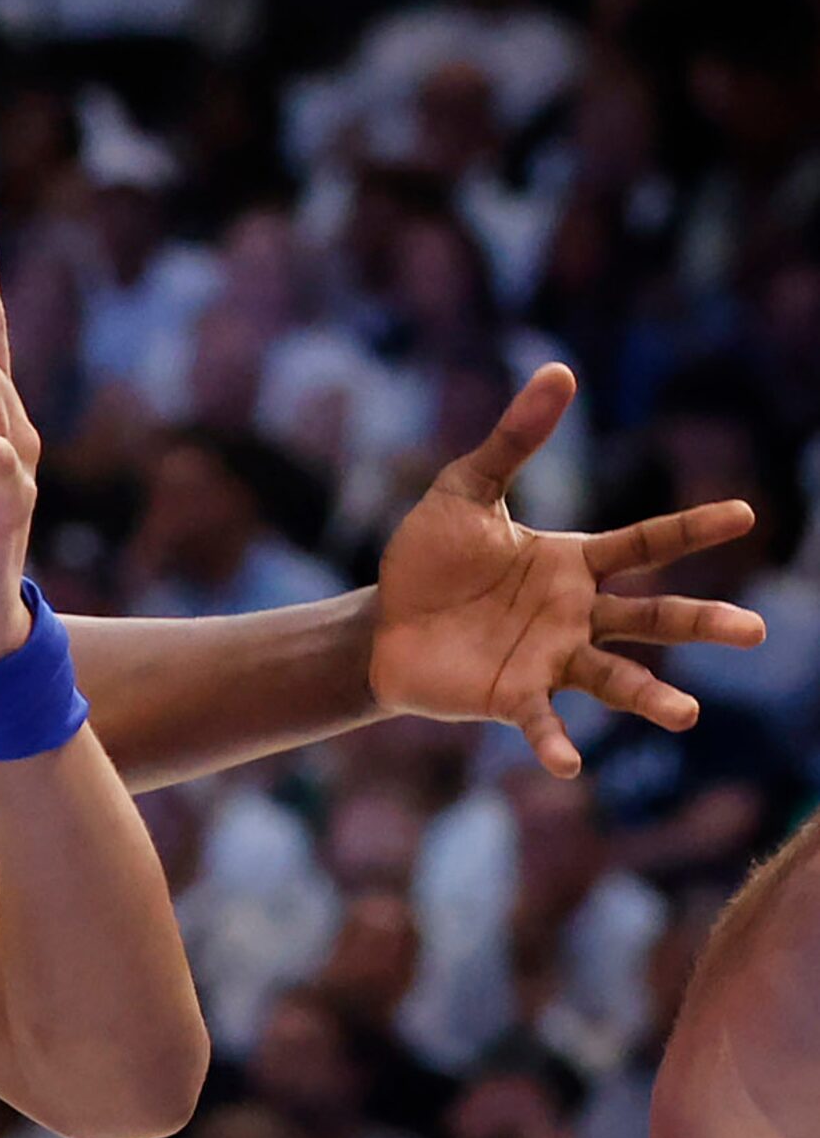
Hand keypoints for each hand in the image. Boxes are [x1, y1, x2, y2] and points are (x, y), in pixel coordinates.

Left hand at [370, 363, 766, 777]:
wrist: (383, 621)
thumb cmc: (429, 559)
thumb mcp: (466, 489)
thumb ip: (514, 439)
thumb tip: (559, 371)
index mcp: (571, 564)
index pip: (645, 543)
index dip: (691, 528)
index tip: (744, 513)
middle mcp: (574, 616)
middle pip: (650, 618)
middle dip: (700, 622)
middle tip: (753, 630)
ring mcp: (548, 660)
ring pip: (614, 678)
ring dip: (649, 698)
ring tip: (684, 716)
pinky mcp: (511, 697)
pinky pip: (541, 722)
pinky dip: (555, 742)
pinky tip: (570, 766)